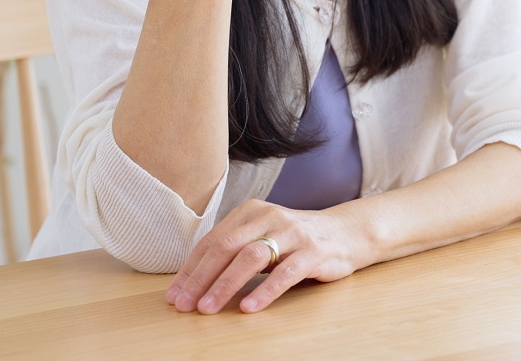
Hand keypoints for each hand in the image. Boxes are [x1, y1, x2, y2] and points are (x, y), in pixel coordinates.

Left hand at [165, 199, 366, 313]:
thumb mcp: (262, 237)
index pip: (213, 241)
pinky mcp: (313, 251)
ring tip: (208, 308)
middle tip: (184, 305)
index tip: (174, 294)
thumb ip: (234, 250)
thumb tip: (193, 282)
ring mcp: (292, 233)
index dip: (190, 269)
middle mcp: (269, 217)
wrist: (346, 232)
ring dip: (225, 285)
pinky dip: (264, 291)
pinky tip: (249, 308)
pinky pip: (285, 273)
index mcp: (251, 211)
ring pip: (251, 257)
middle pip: (226, 247)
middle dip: (200, 278)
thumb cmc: (295, 240)